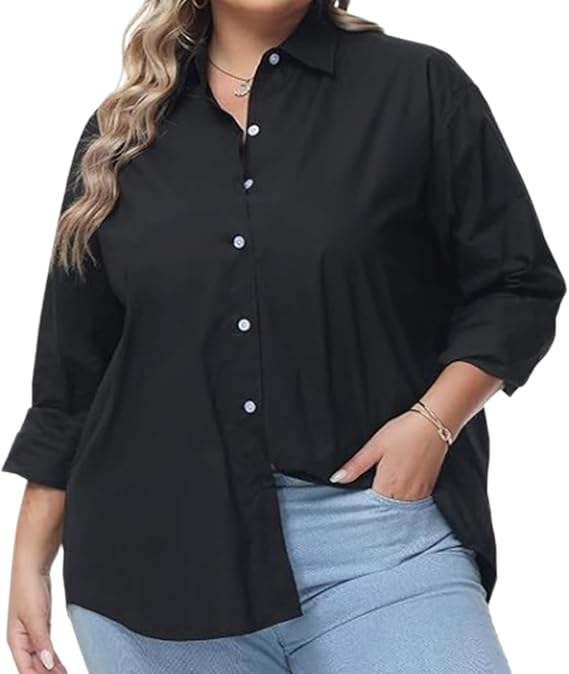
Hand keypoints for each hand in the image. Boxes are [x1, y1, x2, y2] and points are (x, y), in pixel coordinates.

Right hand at [7, 566, 65, 672]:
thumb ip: (41, 640)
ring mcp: (32, 634)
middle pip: (35, 666)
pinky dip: (53, 659)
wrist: (32, 568)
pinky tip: (60, 667)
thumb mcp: (35, 616)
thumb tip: (46, 663)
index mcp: (16, 641)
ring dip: (52, 670)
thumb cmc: (27, 588)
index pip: (26, 669)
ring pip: (41, 659)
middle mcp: (22, 641)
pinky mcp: (41, 627)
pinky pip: (47, 648)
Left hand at [330, 410, 448, 499]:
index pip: (371, 507)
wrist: (434, 425)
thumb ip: (356, 466)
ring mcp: (419, 493)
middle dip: (377, 509)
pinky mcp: (429, 488)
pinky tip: (399, 491)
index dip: (363, 507)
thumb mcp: (374, 446)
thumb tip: (336, 479)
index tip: (355, 506)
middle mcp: (405, 494)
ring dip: (391, 505)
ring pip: (400, 509)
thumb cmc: (403, 432)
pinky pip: (413, 503)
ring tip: (384, 494)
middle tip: (368, 503)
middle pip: (386, 510)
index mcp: (388, 484)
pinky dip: (404, 501)